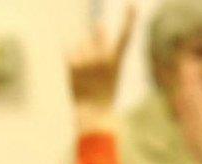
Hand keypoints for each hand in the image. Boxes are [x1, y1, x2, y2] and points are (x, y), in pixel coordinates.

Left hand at [68, 5, 135, 132]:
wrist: (93, 115)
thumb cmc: (103, 94)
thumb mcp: (111, 71)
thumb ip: (106, 45)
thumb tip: (99, 22)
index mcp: (116, 61)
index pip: (125, 36)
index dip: (130, 20)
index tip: (132, 5)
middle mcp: (103, 58)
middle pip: (95, 36)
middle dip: (94, 44)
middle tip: (94, 69)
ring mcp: (87, 61)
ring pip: (80, 46)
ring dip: (81, 57)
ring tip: (85, 77)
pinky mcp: (72, 64)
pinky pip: (69, 55)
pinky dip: (71, 63)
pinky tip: (76, 76)